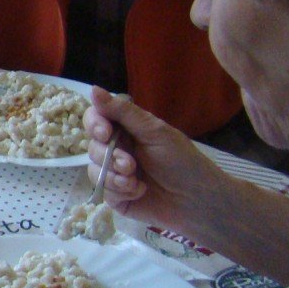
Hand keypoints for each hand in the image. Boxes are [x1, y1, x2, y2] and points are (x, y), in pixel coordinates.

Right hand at [83, 87, 231, 233]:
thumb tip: (93, 88)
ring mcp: (114, 173)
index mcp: (126, 130)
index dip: (94, 124)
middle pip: (91, 146)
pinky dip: (119, 191)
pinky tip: (138, 191)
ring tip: (135, 180)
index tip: (105, 133)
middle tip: (129, 164)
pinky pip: (102, 190)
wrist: (197, 199)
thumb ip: (123, 112)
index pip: (95, 119)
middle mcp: (117, 150)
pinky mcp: (116, 196)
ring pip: (93, 170)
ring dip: (114, 176)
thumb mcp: (154, 132)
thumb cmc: (181, 161)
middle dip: (108, 156)